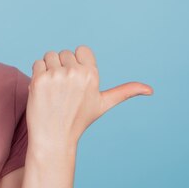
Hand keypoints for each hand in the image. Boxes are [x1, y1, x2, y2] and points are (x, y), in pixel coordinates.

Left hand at [26, 45, 152, 151]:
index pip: (81, 50)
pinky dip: (38, 74)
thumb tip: (150, 90)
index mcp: (92, 75)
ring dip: (48, 69)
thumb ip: (125, 92)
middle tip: (63, 90)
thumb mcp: (103, 104)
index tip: (76, 81)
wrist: (54, 137)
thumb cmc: (78, 120)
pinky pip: (37, 63)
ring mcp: (56, 76)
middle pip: (64, 53)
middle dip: (62, 67)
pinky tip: (43, 91)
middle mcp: (75, 73)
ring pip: (50, 56)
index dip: (77, 64)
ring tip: (53, 90)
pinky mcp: (39, 79)